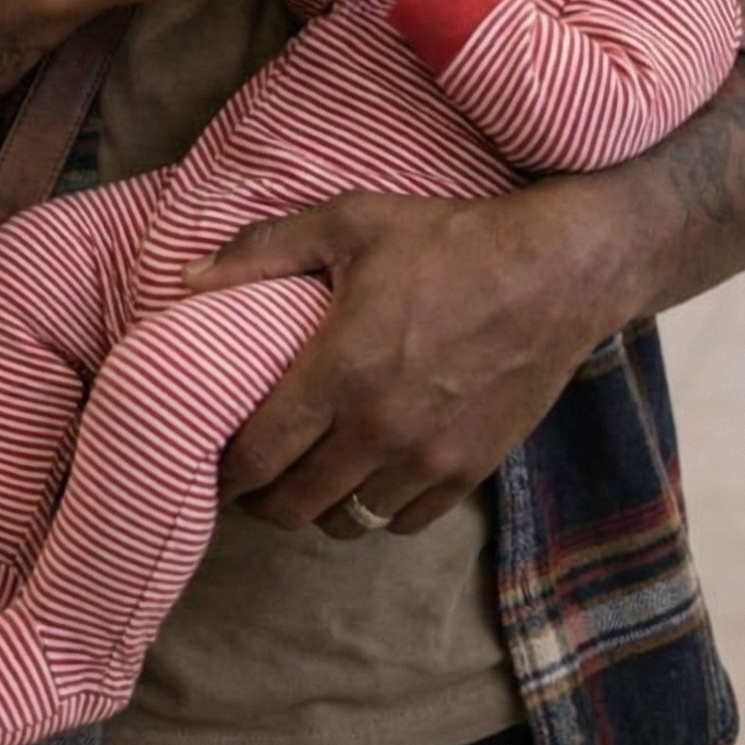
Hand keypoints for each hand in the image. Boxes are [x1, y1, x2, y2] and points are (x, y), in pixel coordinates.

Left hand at [186, 185, 616, 537]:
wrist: (555, 271)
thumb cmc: (447, 240)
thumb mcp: (350, 222)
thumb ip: (262, 250)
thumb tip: (189, 280)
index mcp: (339, 371)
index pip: (257, 454)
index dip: (226, 470)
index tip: (215, 461)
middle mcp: (378, 429)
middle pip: (294, 504)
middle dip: (262, 497)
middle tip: (254, 476)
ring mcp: (427, 459)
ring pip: (347, 522)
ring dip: (320, 507)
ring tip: (309, 477)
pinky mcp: (469, 472)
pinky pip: (403, 522)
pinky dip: (377, 509)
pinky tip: (368, 476)